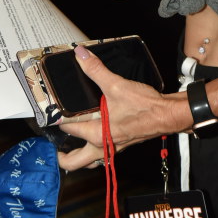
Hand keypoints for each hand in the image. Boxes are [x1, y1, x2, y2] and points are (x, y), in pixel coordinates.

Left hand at [56, 45, 171, 171]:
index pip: (68, 129)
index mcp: (96, 134)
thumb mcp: (117, 85)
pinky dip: (96, 148)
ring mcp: (113, 147)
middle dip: (63, 156)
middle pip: (75, 162)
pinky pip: (104, 154)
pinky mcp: (123, 144)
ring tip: (73, 145)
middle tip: (55, 146)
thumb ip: (96, 70)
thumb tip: (81, 56)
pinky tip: (98, 133)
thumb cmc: (145, 106)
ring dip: (80, 155)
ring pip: (90, 161)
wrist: (168, 115)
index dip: (57, 120)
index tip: (49, 113)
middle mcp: (103, 145)